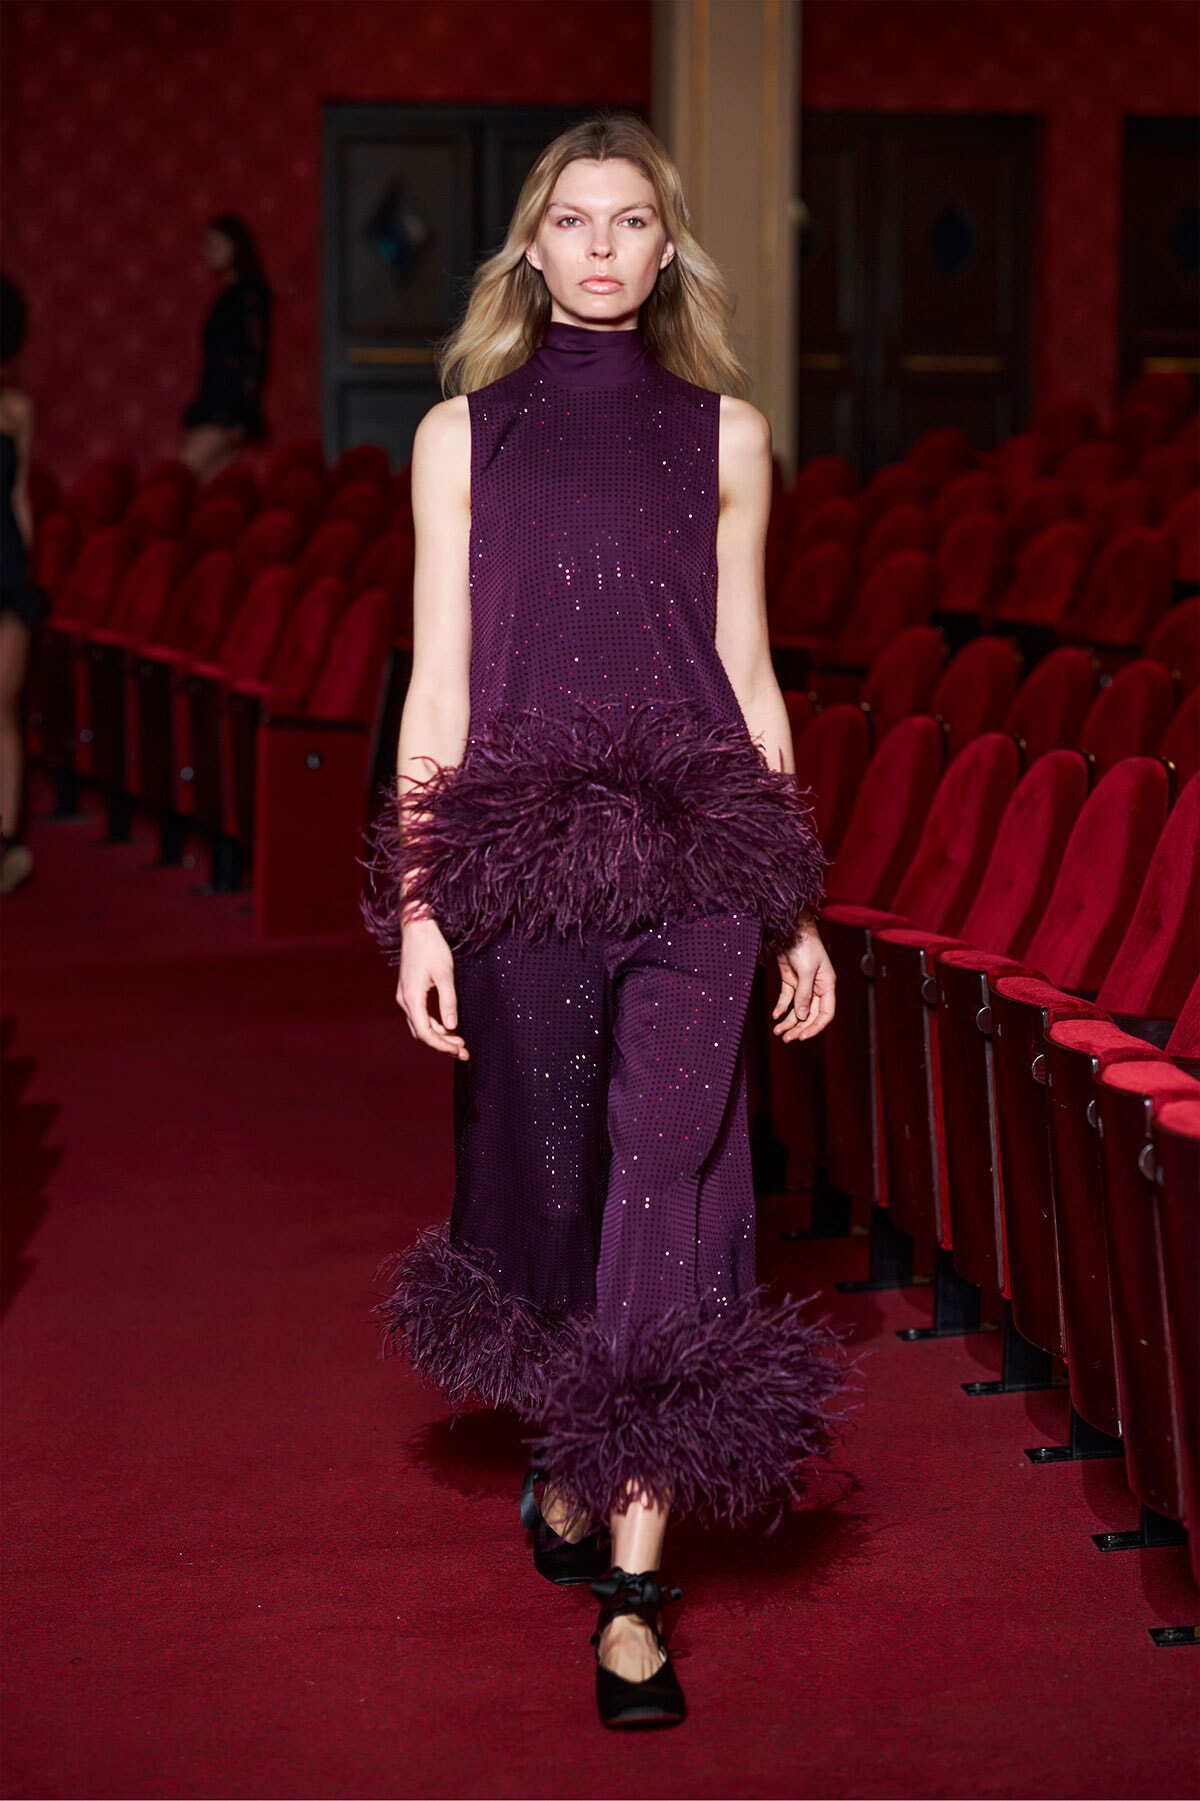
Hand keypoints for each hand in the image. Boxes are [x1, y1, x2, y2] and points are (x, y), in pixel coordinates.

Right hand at [396, 915, 468, 1058]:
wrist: (417, 928)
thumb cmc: (432, 948)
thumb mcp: (445, 975)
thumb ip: (449, 1002)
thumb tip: (452, 1027)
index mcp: (412, 998)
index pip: (425, 1033)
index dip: (442, 1046)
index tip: (459, 1050)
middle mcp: (405, 1000)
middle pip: (422, 1032)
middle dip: (442, 1044)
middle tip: (464, 1052)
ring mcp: (405, 996)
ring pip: (421, 1025)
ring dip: (439, 1035)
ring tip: (460, 1043)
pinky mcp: (409, 991)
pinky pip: (420, 1015)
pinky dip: (434, 1024)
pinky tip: (449, 1027)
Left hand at [771, 911, 835, 1043]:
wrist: (790, 927)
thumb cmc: (804, 944)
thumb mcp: (806, 970)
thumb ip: (804, 994)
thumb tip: (801, 1016)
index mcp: (827, 985)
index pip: (826, 1013)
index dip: (816, 1027)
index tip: (803, 1037)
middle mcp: (816, 987)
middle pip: (810, 1015)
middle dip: (799, 1027)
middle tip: (786, 1039)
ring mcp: (803, 984)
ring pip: (797, 1010)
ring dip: (788, 1021)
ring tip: (778, 1032)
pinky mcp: (790, 979)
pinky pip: (786, 999)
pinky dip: (781, 1008)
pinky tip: (775, 1016)